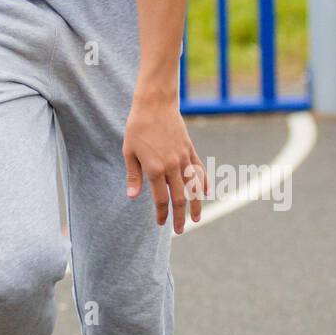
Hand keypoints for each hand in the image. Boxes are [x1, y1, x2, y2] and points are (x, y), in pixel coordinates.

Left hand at [122, 93, 207, 232]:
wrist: (155, 104)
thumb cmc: (137, 127)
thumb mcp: (129, 152)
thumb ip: (133, 176)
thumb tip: (133, 197)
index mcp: (154, 169)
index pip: (161, 199)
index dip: (161, 214)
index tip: (161, 224)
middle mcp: (171, 166)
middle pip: (179, 198)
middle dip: (180, 217)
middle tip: (181, 230)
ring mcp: (183, 158)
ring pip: (193, 187)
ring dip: (196, 205)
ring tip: (197, 219)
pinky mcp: (190, 149)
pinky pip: (199, 169)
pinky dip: (204, 182)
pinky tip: (206, 192)